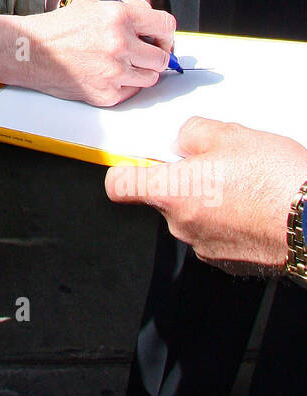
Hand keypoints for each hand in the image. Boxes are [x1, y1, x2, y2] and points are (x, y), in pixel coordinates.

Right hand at [17, 0, 175, 105]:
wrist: (31, 51)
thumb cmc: (59, 28)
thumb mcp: (94, 6)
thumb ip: (128, 13)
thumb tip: (155, 27)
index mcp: (119, 16)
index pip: (166, 25)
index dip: (166, 33)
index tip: (161, 38)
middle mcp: (120, 43)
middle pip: (162, 57)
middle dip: (155, 55)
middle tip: (143, 54)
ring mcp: (114, 71)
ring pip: (150, 77)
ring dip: (140, 72)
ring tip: (119, 64)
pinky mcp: (107, 94)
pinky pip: (131, 92)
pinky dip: (123, 86)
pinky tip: (104, 75)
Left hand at [105, 117, 306, 272]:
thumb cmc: (274, 180)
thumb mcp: (230, 134)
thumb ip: (194, 133)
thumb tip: (184, 141)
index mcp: (173, 192)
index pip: (120, 186)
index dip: (124, 171)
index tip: (133, 163)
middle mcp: (181, 225)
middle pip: (164, 198)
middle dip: (185, 180)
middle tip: (217, 164)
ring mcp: (205, 246)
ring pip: (193, 215)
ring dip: (209, 200)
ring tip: (244, 184)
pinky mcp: (228, 262)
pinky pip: (216, 234)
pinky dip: (228, 221)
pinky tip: (253, 206)